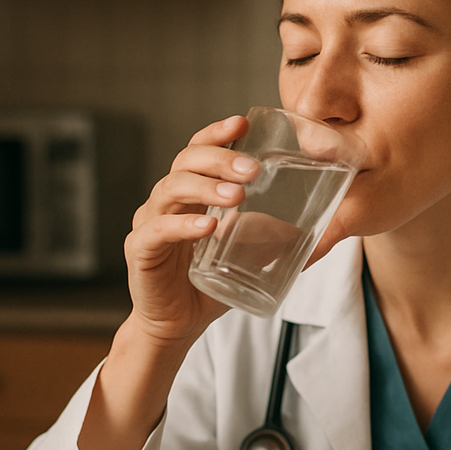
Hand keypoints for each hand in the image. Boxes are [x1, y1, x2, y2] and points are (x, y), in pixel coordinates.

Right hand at [124, 114, 256, 346]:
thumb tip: (309, 230)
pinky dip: (184, 227)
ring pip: (170, 189)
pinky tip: (208, 227)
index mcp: (188, 196)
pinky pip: (158, 231)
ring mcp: (149, 224)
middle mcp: (166, 203)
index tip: (242, 123)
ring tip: (238, 195)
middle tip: (252, 169)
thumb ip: (267, 238)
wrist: (176, 326)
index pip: (197, 151)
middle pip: (184, 162)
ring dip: (206, 187)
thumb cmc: (207, 286)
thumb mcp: (244, 256)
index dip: (216, 134)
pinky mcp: (141, 251)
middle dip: (219, 159)